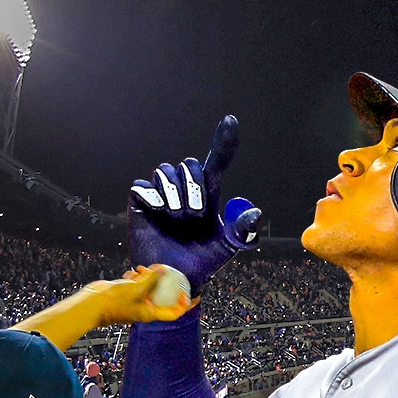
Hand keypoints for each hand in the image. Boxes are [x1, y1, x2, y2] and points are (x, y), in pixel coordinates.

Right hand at [76, 266, 199, 326]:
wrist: (92, 303)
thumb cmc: (113, 301)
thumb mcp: (136, 288)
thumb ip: (151, 279)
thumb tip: (162, 270)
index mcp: (150, 314)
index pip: (174, 312)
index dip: (185, 305)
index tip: (193, 296)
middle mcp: (145, 309)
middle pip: (163, 298)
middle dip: (166, 285)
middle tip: (172, 274)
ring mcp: (135, 302)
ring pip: (148, 289)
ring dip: (148, 278)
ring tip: (143, 269)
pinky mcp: (126, 296)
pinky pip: (136, 286)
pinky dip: (136, 278)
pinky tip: (131, 273)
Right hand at [127, 115, 262, 290]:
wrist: (177, 277)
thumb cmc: (203, 261)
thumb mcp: (228, 246)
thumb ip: (242, 230)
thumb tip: (255, 213)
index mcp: (208, 193)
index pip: (216, 160)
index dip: (224, 141)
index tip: (231, 120)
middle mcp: (185, 188)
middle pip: (188, 163)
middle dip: (194, 188)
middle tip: (195, 216)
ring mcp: (162, 193)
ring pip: (165, 170)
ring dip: (175, 196)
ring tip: (177, 219)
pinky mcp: (141, 201)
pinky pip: (142, 186)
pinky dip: (153, 199)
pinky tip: (158, 214)